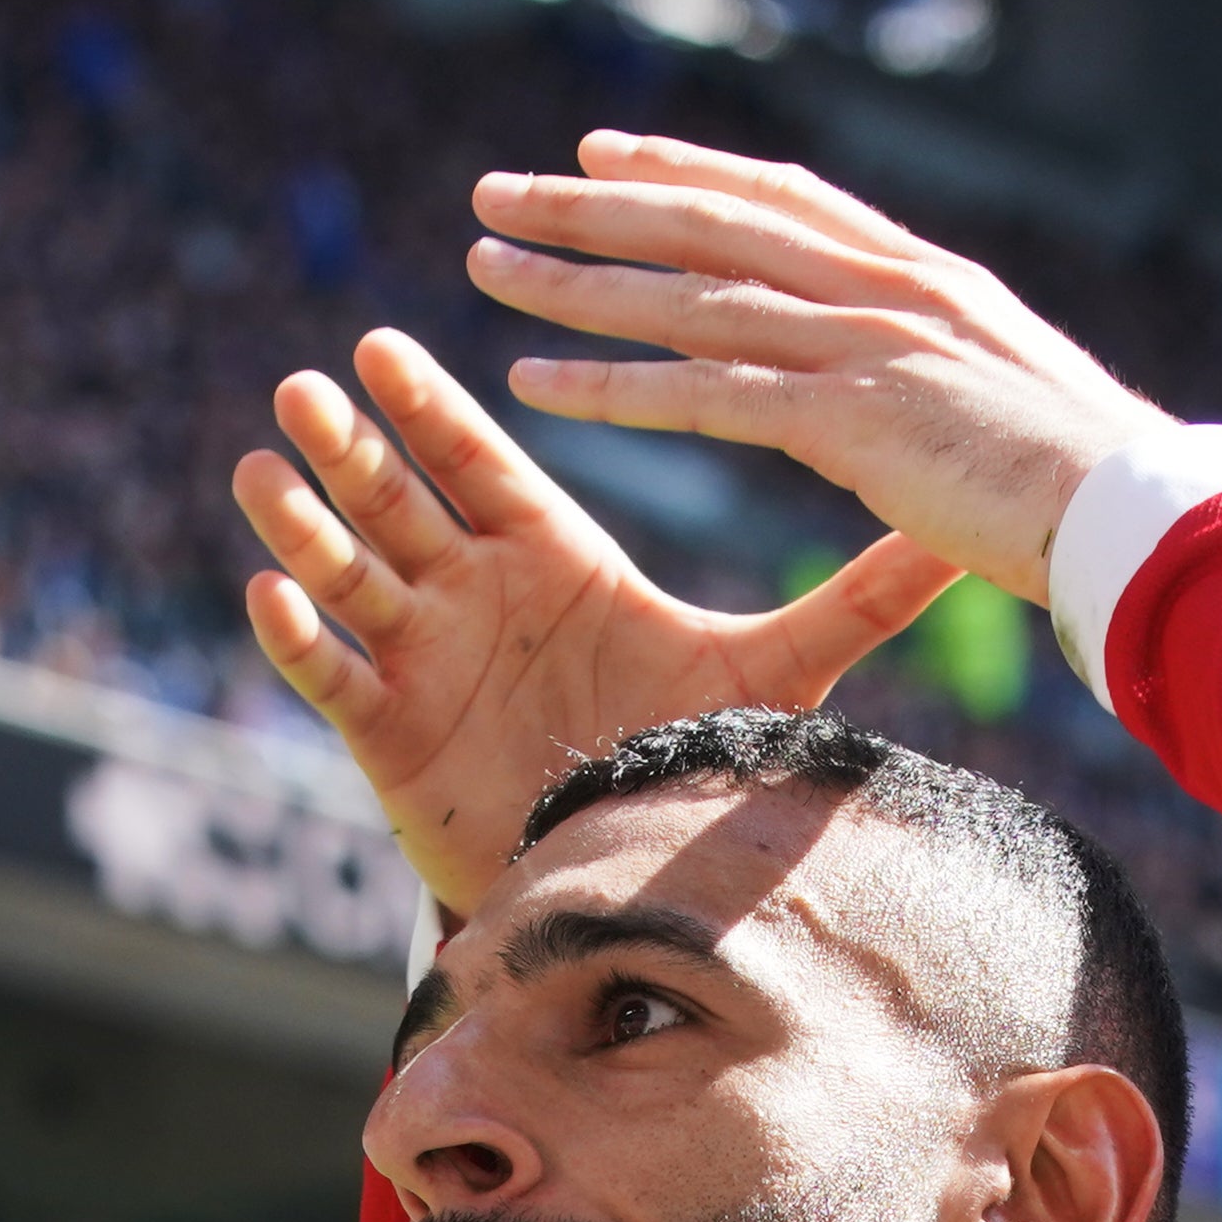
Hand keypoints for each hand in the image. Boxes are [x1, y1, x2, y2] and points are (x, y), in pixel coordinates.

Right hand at [238, 325, 962, 913]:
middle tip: (309, 386)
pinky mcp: (387, 733)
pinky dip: (298, 633)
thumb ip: (855, 599)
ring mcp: (422, 656)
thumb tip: (956, 538)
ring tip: (265, 466)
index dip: (428, 408)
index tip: (384, 347)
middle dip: (350, 444)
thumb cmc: (687, 755)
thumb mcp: (775, 668)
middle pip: (396, 496)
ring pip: (346, 569)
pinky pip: (330, 672)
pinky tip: (270, 591)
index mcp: (550, 555)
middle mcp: (473, 590)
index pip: (478, 460)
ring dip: (303, 519)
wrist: (633, 873)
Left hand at [469, 134, 1176, 601]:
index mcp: (930, 278)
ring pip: (690, 296)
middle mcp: (889, 288)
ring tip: (484, 265)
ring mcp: (868, 344)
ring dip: (578, 280)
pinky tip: (536, 380)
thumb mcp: (1013, 410)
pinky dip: (611, 384)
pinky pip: (703, 392)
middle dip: (598, 204)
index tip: (606, 155)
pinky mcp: (850, 416)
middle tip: (502, 190)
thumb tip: (930, 399)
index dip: (688, 172)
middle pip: (713, 225)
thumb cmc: (1098, 492)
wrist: (1147, 521)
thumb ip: (951, 383)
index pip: (785, 200)